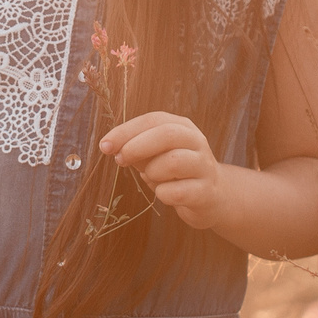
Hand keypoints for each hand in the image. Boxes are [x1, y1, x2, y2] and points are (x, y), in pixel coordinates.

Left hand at [101, 110, 223, 227]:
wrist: (212, 196)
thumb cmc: (176, 172)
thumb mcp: (156, 154)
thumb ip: (135, 147)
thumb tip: (110, 147)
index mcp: (182, 126)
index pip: (153, 120)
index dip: (125, 131)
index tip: (104, 145)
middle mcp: (196, 141)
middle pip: (167, 134)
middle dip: (137, 146)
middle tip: (120, 160)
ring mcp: (204, 166)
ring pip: (173, 161)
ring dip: (152, 172)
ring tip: (152, 178)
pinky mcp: (206, 192)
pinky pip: (177, 192)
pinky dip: (162, 194)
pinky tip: (164, 194)